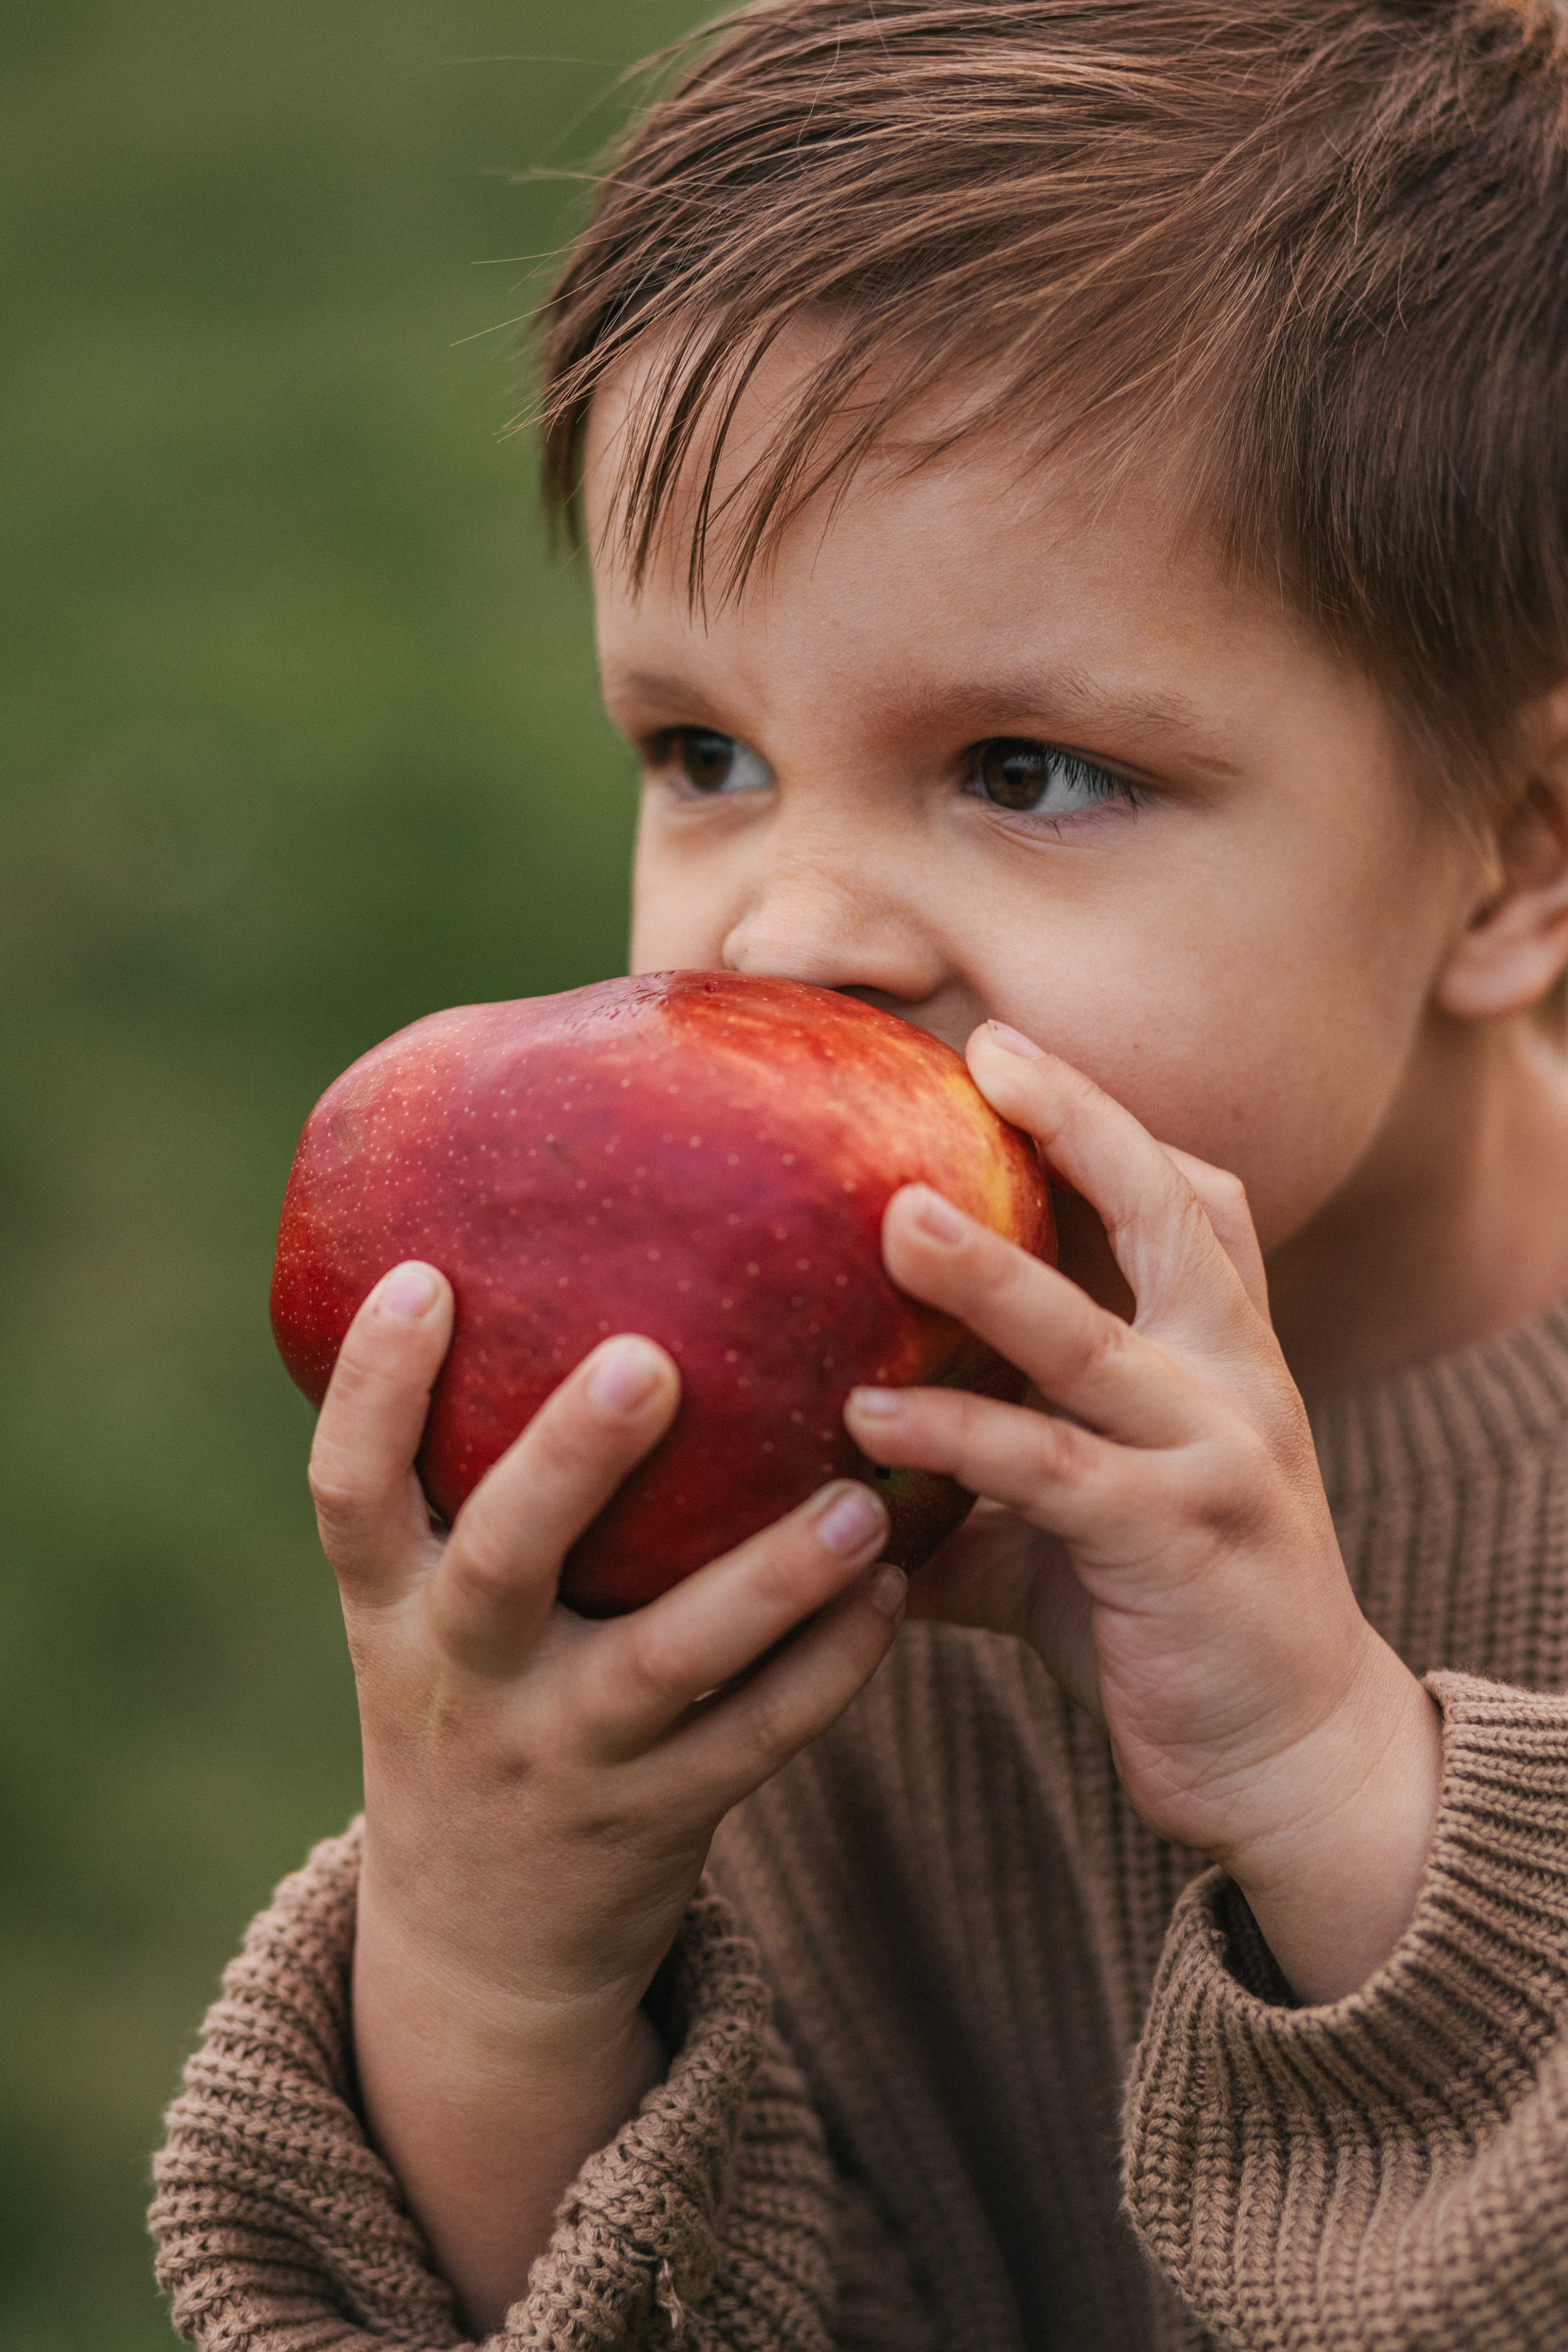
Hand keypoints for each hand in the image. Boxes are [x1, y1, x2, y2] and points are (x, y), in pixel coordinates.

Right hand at [308, 1262, 903, 2329]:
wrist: (478, 1948)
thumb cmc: (470, 1707)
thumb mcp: (423, 1616)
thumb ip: (462, 1490)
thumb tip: (529, 1276)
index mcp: (392, 1609)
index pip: (349, 1490)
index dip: (375, 1387)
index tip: (425, 1275)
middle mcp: (465, 1679)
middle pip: (504, 1562)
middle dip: (570, 1461)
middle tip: (649, 1358)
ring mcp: (564, 1756)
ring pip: (667, 1664)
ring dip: (769, 1579)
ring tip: (861, 1501)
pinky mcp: (659, 1821)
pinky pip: (758, 1739)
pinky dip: (832, 1668)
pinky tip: (898, 1586)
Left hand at [844, 1024, 1441, 2004]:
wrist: (1292, 1757)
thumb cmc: (1169, 1618)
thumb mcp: (1087, 1515)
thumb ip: (982, 1470)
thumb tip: (835, 1457)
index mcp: (1223, 1353)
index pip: (1192, 1198)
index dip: (1107, 1118)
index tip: (1007, 1051)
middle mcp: (1235, 1379)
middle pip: (1169, 1213)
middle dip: (1080, 1124)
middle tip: (983, 1051)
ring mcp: (1215, 1454)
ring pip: (1093, 1335)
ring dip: (990, 1274)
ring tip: (893, 1220)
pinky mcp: (1176, 1541)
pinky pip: (1050, 1470)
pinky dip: (958, 1438)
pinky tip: (867, 1422)